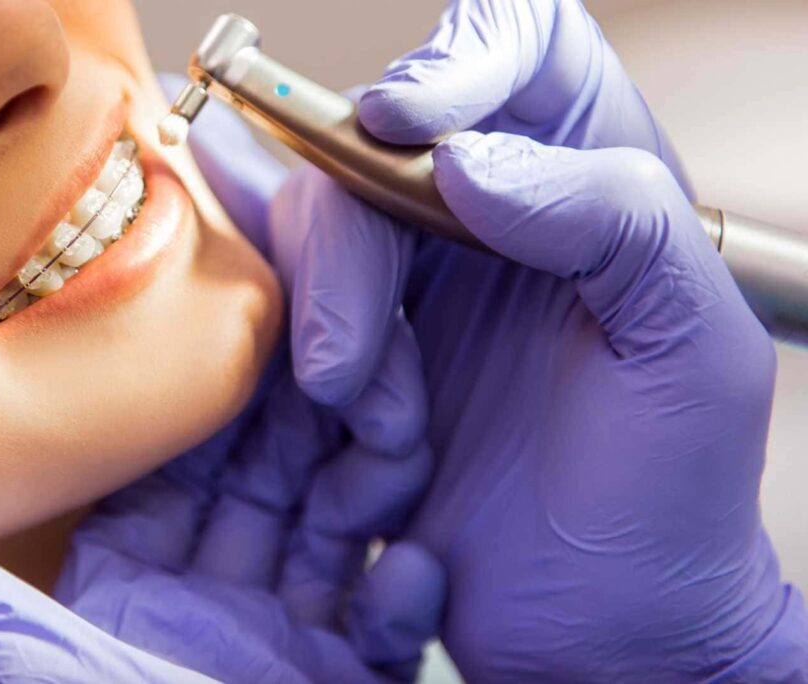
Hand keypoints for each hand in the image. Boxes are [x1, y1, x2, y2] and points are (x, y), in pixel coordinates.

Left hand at [0, 367, 443, 682]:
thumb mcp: (26, 669)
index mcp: (140, 585)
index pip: (180, 470)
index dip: (213, 405)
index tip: (251, 346)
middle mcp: (214, 601)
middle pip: (270, 485)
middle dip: (312, 433)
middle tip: (346, 388)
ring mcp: (285, 638)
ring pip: (339, 534)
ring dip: (371, 495)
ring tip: (391, 461)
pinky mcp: (345, 678)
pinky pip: (385, 625)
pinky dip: (403, 599)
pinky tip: (412, 571)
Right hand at [176, 0, 807, 679]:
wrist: (605, 629)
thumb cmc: (669, 499)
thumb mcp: (691, 352)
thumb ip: (617, 219)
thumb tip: (468, 162)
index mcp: (591, 192)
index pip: (524, 50)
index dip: (459, 56)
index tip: (408, 122)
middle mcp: (493, 225)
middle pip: (373, 154)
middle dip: (349, 258)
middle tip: (352, 373)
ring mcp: (416, 292)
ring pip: (316, 238)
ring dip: (328, 332)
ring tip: (379, 435)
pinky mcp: (360, 359)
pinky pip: (288, 319)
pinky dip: (299, 370)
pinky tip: (349, 442)